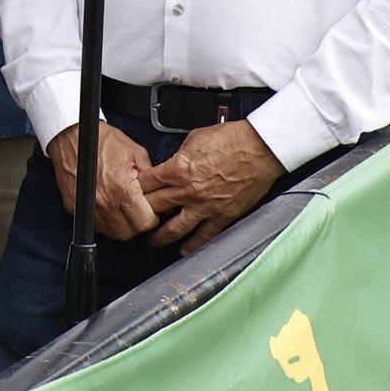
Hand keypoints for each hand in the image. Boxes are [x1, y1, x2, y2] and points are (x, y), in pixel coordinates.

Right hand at [48, 120, 157, 239]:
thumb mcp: (135, 152)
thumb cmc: (101, 140)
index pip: (145, 222)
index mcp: (123, 189)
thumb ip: (150, 176)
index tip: (150, 211)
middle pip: (128, 233)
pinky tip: (107, 206)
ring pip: (111, 233)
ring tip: (121, 208)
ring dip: (119, 225)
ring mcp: (88, 207)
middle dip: (135, 224)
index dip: (151, 218)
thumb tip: (161, 192)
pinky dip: (103, 221)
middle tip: (137, 210)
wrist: (72, 135)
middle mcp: (105, 202)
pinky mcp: (75, 207)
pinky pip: (94, 226)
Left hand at [137, 121, 283, 253]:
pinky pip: (204, 236)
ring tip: (152, 241)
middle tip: (135, 218)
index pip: (146, 184)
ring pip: (174, 229)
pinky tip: (183, 250)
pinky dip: (192, 246)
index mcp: (178, 169)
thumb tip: (171, 164)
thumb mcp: (193, 139)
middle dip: (141, 213)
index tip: (131, 193)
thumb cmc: (230, 139)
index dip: (135, 189)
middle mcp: (188, 190)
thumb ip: (178, 156)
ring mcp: (205, 206)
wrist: (258, 149)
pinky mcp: (222, 215)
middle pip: (154, 207)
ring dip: (160, 237)